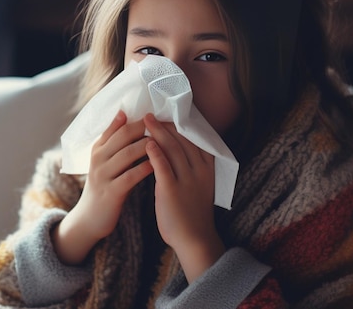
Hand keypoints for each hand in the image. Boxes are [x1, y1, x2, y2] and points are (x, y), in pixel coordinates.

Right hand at [53, 111, 152, 264]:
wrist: (89, 218)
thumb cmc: (104, 185)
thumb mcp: (105, 160)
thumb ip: (113, 140)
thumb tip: (124, 113)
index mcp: (98, 148)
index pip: (117, 126)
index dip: (137, 119)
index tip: (156, 114)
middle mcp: (98, 158)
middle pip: (123, 136)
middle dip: (145, 128)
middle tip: (165, 124)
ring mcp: (103, 175)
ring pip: (127, 154)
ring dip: (148, 146)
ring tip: (166, 141)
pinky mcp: (111, 192)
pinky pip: (130, 176)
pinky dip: (145, 168)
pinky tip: (159, 165)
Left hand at [144, 113, 224, 281]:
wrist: (194, 239)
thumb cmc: (193, 211)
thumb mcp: (200, 184)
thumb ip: (192, 166)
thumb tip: (179, 147)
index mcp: (207, 168)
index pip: (193, 139)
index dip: (179, 125)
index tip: (166, 114)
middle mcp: (199, 171)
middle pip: (182, 140)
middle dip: (165, 124)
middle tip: (151, 113)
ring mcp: (187, 180)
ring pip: (172, 149)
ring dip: (157, 132)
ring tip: (145, 120)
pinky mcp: (172, 190)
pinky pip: (163, 166)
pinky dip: (155, 152)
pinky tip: (146, 142)